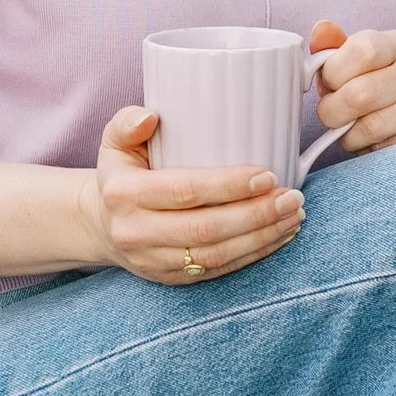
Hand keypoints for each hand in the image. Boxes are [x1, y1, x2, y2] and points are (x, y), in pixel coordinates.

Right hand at [89, 107, 304, 286]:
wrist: (102, 223)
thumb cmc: (122, 173)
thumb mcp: (114, 142)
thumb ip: (127, 123)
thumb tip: (151, 116)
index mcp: (124, 194)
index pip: (184, 191)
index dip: (228, 186)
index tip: (268, 175)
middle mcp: (135, 232)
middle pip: (205, 229)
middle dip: (256, 215)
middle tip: (292, 197)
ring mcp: (153, 260)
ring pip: (216, 255)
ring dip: (261, 237)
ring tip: (294, 216)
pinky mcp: (170, 279)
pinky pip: (218, 270)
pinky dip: (254, 255)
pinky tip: (279, 235)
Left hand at [309, 21, 395, 156]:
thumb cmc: (380, 93)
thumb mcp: (355, 68)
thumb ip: (333, 51)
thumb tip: (321, 30)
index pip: (362, 50)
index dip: (333, 74)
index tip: (329, 86)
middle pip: (361, 94)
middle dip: (334, 112)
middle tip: (334, 117)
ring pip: (372, 126)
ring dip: (351, 137)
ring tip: (354, 132)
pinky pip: (388, 149)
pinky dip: (372, 152)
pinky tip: (376, 144)